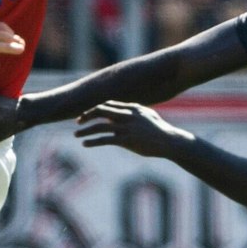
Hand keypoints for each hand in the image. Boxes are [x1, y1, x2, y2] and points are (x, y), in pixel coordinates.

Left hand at [74, 101, 192, 158]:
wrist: (169, 141)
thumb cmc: (159, 130)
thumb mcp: (147, 116)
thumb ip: (133, 112)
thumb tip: (122, 113)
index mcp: (131, 108)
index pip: (108, 104)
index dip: (95, 108)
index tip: (86, 114)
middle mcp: (127, 115)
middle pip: (100, 110)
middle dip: (86, 115)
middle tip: (77, 121)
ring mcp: (126, 127)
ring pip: (99, 126)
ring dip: (85, 131)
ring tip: (77, 135)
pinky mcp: (126, 140)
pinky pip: (104, 140)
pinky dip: (92, 141)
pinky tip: (85, 144)